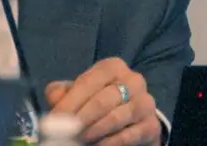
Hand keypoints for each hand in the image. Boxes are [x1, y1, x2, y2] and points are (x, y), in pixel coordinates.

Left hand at [45, 57, 160, 145]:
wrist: (131, 120)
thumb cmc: (99, 101)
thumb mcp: (79, 92)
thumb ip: (63, 92)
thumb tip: (54, 100)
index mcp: (112, 67)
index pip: (88, 83)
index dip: (69, 102)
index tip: (54, 119)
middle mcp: (133, 81)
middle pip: (101, 101)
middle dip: (79, 120)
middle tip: (65, 133)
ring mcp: (145, 103)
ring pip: (114, 119)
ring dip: (92, 132)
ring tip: (77, 140)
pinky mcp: (152, 125)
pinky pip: (127, 136)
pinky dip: (108, 143)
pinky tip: (96, 145)